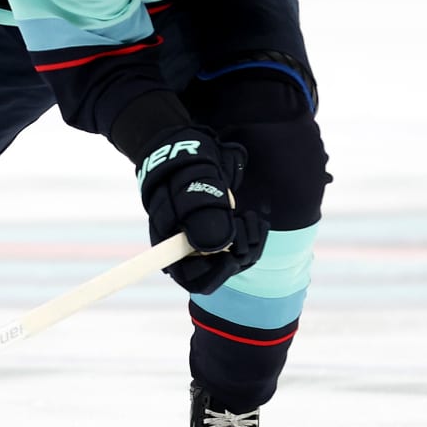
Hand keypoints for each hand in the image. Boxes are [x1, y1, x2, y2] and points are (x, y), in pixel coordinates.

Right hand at [134, 126, 266, 293]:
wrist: (186, 148)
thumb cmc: (182, 167)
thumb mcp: (191, 186)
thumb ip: (202, 217)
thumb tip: (218, 248)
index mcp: (172, 244)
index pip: (193, 279)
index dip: (214, 275)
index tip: (232, 257)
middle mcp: (190, 248)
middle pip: (220, 270)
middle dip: (239, 254)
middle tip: (244, 225)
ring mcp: (209, 240)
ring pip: (237, 258)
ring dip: (250, 242)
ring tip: (248, 217)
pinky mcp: (226, 230)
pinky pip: (246, 245)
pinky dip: (254, 234)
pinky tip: (252, 218)